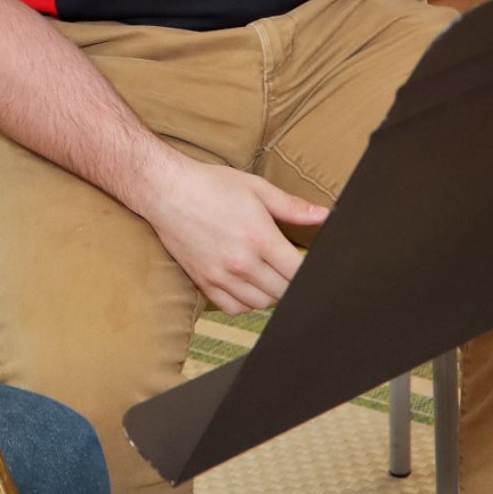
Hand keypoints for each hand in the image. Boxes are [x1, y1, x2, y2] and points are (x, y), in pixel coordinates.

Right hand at [137, 155, 326, 314]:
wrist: (167, 191)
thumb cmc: (212, 185)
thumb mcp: (256, 188)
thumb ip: (292, 206)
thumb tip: (326, 215)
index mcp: (258, 236)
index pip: (297, 272)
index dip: (308, 272)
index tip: (308, 264)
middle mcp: (241, 261)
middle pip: (282, 291)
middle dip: (291, 281)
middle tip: (288, 267)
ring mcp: (220, 275)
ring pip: (260, 303)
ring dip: (270, 293)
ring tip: (269, 274)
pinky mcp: (203, 281)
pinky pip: (234, 308)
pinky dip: (246, 302)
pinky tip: (247, 284)